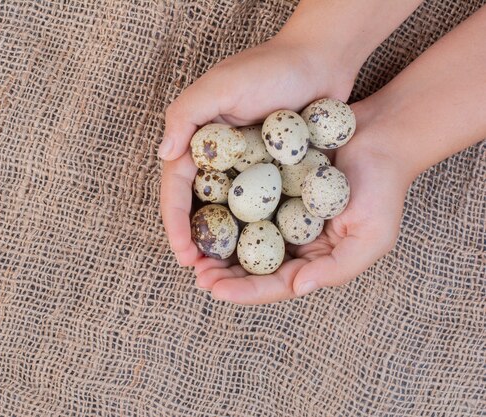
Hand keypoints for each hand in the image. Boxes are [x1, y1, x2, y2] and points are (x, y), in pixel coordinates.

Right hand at [160, 34, 355, 269]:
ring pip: (228, 215)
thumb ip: (186, 115)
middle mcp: (217, 158)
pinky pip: (259, 208)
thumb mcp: (220, 84)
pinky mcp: (272, 172)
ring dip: (224, 245)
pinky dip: (254, 232)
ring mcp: (245, 167)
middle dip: (197, 243)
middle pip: (199, 209)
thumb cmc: (269, 67)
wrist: (321, 59)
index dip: (176, 224)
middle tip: (203, 276)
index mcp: (197, 140)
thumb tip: (163, 155)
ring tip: (227, 275)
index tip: (184, 255)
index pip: (177, 189)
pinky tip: (259, 255)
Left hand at [194, 102, 413, 303]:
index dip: (244, 291)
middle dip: (222, 273)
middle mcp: (293, 240)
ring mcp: (279, 212)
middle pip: (251, 265)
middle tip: (195, 273)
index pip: (275, 283)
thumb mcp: (372, 237)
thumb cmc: (383, 190)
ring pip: (241, 235)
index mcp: (313, 259)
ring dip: (216, 246)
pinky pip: (243, 200)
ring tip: (190, 250)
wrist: (382, 137)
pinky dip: (223, 209)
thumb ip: (337, 268)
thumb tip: (298, 289)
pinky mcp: (270, 184)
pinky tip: (200, 211)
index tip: (214, 290)